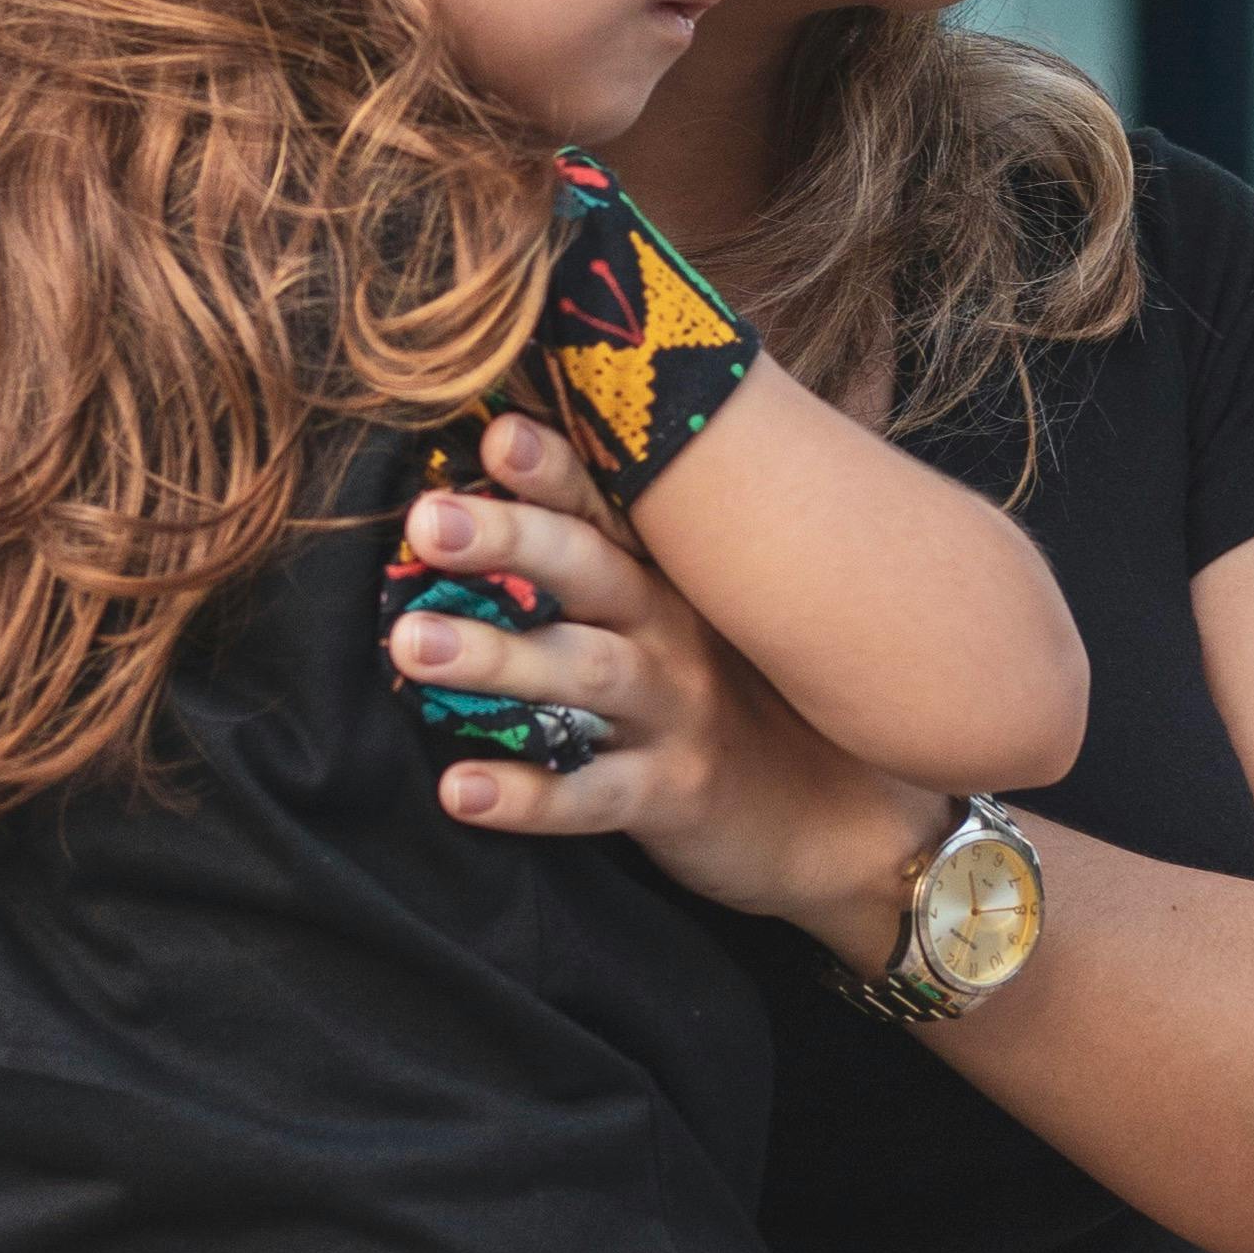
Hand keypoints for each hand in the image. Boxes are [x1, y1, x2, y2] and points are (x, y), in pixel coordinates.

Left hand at [388, 416, 937, 974]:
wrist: (842, 821)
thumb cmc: (741, 702)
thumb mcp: (692, 618)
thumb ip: (612, 560)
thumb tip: (505, 471)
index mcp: (666, 580)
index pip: (605, 507)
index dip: (554, 467)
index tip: (497, 431)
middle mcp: (672, 633)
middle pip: (590, 572)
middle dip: (510, 540)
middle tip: (429, 521)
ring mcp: (675, 714)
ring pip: (583, 675)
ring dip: (497, 656)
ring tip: (411, 643)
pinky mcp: (673, 796)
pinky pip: (593, 797)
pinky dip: (528, 796)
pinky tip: (459, 790)